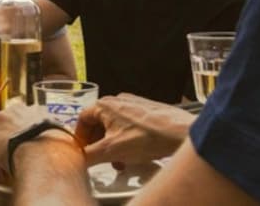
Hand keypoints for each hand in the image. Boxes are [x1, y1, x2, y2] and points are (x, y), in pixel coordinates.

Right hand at [74, 93, 194, 166]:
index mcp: (104, 105)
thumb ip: (89, 155)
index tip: (83, 150)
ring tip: (120, 159)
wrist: (181, 133)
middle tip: (102, 158)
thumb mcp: (111, 151)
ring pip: (114, 125)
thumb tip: (78, 158)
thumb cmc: (148, 137)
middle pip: (98, 123)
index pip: (82, 120)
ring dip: (113, 143)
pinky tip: (135, 151)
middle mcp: (117, 100)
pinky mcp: (147, 110)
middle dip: (99, 143)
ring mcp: (133, 104)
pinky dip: (127, 139)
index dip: (81, 137)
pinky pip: (129, 124)